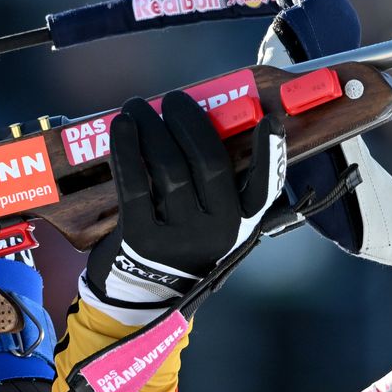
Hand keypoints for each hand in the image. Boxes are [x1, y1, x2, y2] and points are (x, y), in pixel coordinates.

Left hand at [80, 91, 286, 324]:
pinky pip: (133, 183)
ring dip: (152, 127)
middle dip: (187, 120)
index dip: (270, 152)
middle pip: (206, 160)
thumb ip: (214, 185)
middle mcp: (218, 230)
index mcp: (241, 223)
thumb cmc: (181, 241)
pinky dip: (126, 149)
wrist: (145, 293)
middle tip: (173, 98)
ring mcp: (180, 236)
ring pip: (168, 167)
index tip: (267, 120)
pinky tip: (121, 127)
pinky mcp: (142, 238)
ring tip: (138, 106)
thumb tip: (194, 122)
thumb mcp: (212, 222)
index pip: (264, 186)